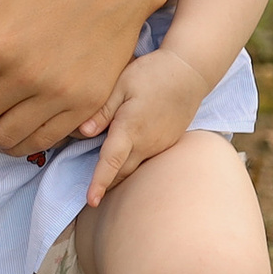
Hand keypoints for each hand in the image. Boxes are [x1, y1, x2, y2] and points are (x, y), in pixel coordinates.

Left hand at [82, 49, 210, 203]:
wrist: (189, 72)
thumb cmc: (152, 74)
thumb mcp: (122, 85)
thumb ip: (102, 110)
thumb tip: (83, 132)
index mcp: (131, 128)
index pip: (112, 161)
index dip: (99, 182)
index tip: (91, 201)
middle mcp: (147, 142)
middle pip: (122, 172)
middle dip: (106, 185)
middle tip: (89, 197)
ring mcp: (159, 145)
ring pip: (135, 168)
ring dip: (119, 176)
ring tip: (102, 181)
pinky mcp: (167, 142)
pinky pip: (146, 159)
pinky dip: (132, 164)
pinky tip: (122, 159)